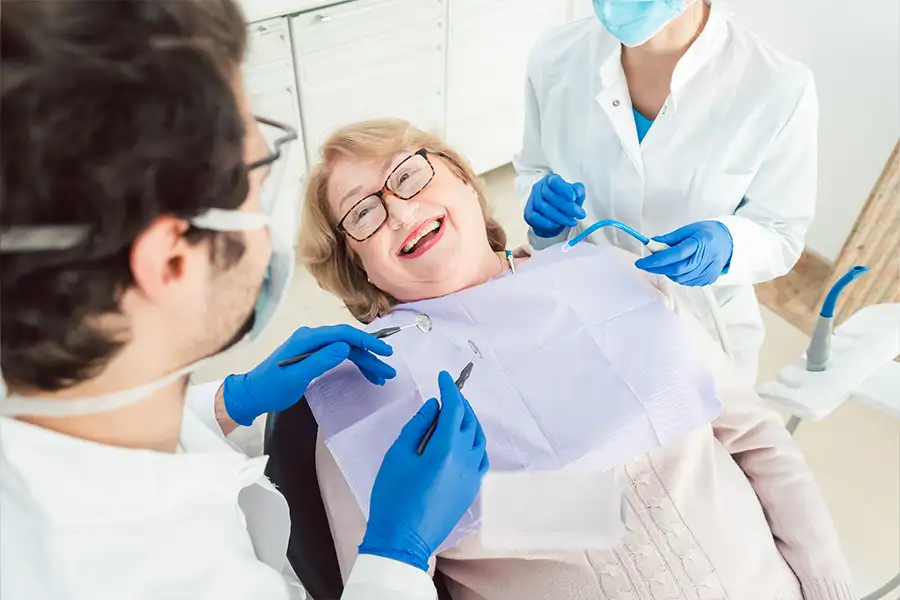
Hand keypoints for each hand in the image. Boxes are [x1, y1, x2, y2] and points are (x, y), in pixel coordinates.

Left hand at [223, 325, 395, 425]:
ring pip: (346, 350)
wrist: (252, 394)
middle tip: (388, 371)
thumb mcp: (295, 376)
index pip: (343, 335)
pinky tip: (365, 374)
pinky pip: (339, 356)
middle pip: (348, 343)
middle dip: (370, 356)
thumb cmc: (271, 387)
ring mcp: (313, 347)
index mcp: (307, 339)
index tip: (384, 352)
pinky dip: (354, 364)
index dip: (366, 341)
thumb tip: (344, 347)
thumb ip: (320, 361)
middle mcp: (312, 338)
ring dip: (365, 362)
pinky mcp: (313, 356)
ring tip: (381, 376)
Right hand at [359, 371, 488, 570]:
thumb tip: (434, 406)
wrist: (403, 539)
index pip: (454, 408)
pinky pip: (481, 457)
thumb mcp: (398, 455)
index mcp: (446, 448)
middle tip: (447, 391)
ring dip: (469, 420)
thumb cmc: (393, 496)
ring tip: (455, 412)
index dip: (450, 389)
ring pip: (479, 438)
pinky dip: (475, 441)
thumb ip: (418, 426)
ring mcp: (472, 475)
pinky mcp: (472, 489)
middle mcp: (466, 459)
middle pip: (469, 421)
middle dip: (460, 402)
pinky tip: (464, 440)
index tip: (444, 376)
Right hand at [524, 173, 585, 237]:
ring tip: (572, 222)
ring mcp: (532, 200)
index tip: (574, 198)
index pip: (555, 182)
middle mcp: (538, 187)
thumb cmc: (565, 201)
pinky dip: (547, 222)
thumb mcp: (575, 193)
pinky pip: (536, 217)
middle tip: (580, 215)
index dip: (564, 189)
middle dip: (567, 207)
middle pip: (550, 196)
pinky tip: (558, 225)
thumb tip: (577, 192)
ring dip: (559, 216)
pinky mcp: (528, 213)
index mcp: (550, 179)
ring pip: (543, 207)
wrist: (553, 216)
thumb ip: (578, 190)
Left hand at [635, 221, 733, 285]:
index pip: (675, 254)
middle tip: (646, 264)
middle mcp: (706, 258)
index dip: (656, 260)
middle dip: (657, 268)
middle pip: (676, 269)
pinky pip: (686, 282)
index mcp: (700, 242)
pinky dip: (677, 276)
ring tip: (665, 263)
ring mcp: (708, 271)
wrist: (729, 242)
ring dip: (667, 272)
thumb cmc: (707, 233)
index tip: (641, 262)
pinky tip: (678, 267)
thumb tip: (651, 244)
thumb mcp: (688, 230)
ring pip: (680, 278)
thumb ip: (669, 239)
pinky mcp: (708, 280)